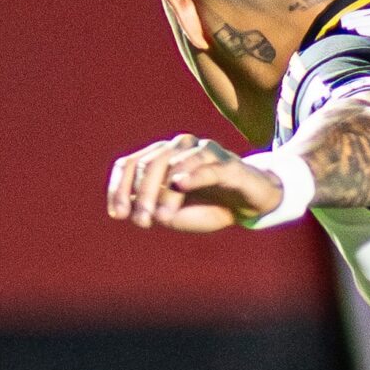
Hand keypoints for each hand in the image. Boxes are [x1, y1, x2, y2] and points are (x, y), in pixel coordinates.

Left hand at [105, 135, 281, 232]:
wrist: (251, 203)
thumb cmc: (210, 206)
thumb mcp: (176, 214)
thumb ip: (153, 211)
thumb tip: (132, 208)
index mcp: (162, 155)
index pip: (130, 164)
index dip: (119, 188)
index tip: (118, 214)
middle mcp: (180, 147)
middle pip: (149, 164)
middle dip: (141, 195)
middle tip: (141, 221)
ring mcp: (205, 152)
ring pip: (174, 166)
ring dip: (164, 195)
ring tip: (162, 218)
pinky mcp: (229, 165)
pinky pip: (207, 168)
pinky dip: (192, 176)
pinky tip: (179, 185)